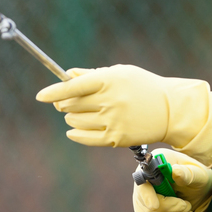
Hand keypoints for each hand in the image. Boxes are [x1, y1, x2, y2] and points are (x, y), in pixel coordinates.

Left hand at [36, 64, 211, 165]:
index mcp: (109, 80)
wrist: (170, 110)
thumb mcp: (119, 73)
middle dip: (64, 103)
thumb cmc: (142, 87)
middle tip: (67, 101)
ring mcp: (113, 121)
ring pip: (75, 121)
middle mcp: (110, 101)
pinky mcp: (116, 139)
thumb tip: (67, 75)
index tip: (41, 96)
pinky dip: (75, 134)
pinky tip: (72, 130)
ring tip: (80, 113)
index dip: (54, 91)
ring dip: (71, 117)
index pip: (73, 87)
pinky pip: (85, 138)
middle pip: (71, 104)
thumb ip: (91, 74)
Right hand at [132, 149, 211, 211]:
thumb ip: (187, 173)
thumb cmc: (197, 177)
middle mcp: (144, 177)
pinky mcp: (144, 207)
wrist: (198, 188)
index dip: (147, 195)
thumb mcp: (197, 173)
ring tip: (188, 209)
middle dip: (170, 208)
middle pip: (145, 201)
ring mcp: (142, 193)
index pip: (143, 181)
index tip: (155, 206)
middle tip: (188, 206)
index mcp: (154, 162)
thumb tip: (175, 171)